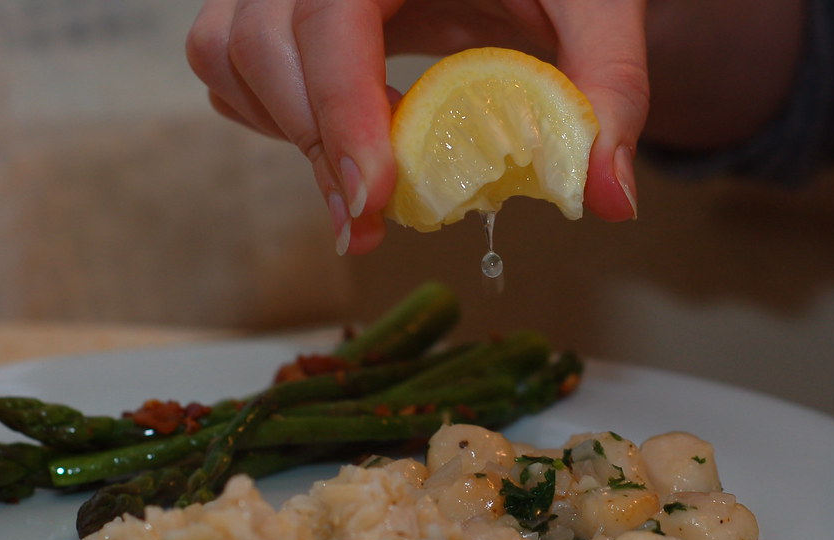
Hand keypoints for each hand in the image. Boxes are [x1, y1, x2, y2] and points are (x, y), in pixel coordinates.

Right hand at [186, 0, 648, 253]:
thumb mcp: (598, 6)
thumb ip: (608, 88)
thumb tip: (608, 197)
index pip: (331, 16)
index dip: (342, 111)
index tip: (372, 201)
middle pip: (261, 40)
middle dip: (314, 144)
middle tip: (369, 224)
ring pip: (225, 49)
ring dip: (286, 129)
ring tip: (361, 177)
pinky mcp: (280, 3)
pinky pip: (227, 58)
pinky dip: (270, 112)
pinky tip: (340, 139)